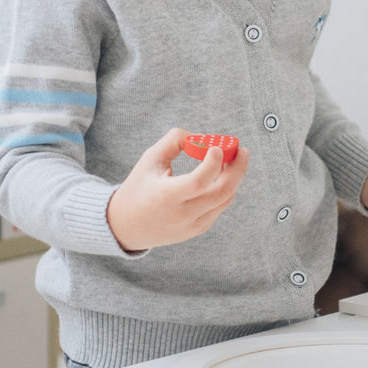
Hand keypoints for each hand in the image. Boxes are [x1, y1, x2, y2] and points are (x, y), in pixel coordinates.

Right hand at [106, 127, 249, 251]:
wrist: (127, 226)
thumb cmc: (139, 186)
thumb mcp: (150, 159)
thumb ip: (175, 141)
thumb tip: (202, 137)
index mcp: (165, 197)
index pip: (198, 182)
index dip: (213, 163)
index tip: (217, 147)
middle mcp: (181, 215)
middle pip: (222, 192)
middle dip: (237, 169)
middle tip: (241, 150)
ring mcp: (192, 226)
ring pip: (225, 199)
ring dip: (233, 177)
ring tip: (232, 159)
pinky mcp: (198, 230)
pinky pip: (219, 207)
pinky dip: (225, 189)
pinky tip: (222, 175)